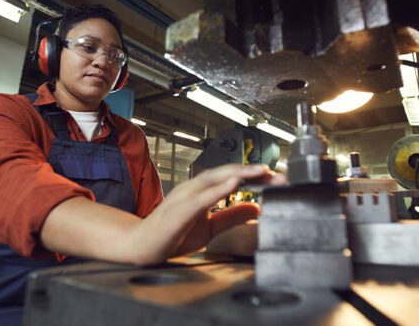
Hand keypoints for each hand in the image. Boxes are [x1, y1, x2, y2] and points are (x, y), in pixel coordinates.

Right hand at [132, 164, 285, 264]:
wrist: (141, 247)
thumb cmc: (171, 234)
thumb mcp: (210, 227)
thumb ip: (232, 216)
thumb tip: (257, 208)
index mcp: (201, 191)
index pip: (231, 177)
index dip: (254, 176)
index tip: (278, 178)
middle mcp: (194, 188)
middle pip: (226, 173)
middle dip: (252, 171)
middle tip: (277, 173)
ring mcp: (184, 197)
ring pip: (214, 179)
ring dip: (238, 174)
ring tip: (259, 172)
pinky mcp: (178, 211)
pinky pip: (200, 198)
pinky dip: (218, 189)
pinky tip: (233, 184)